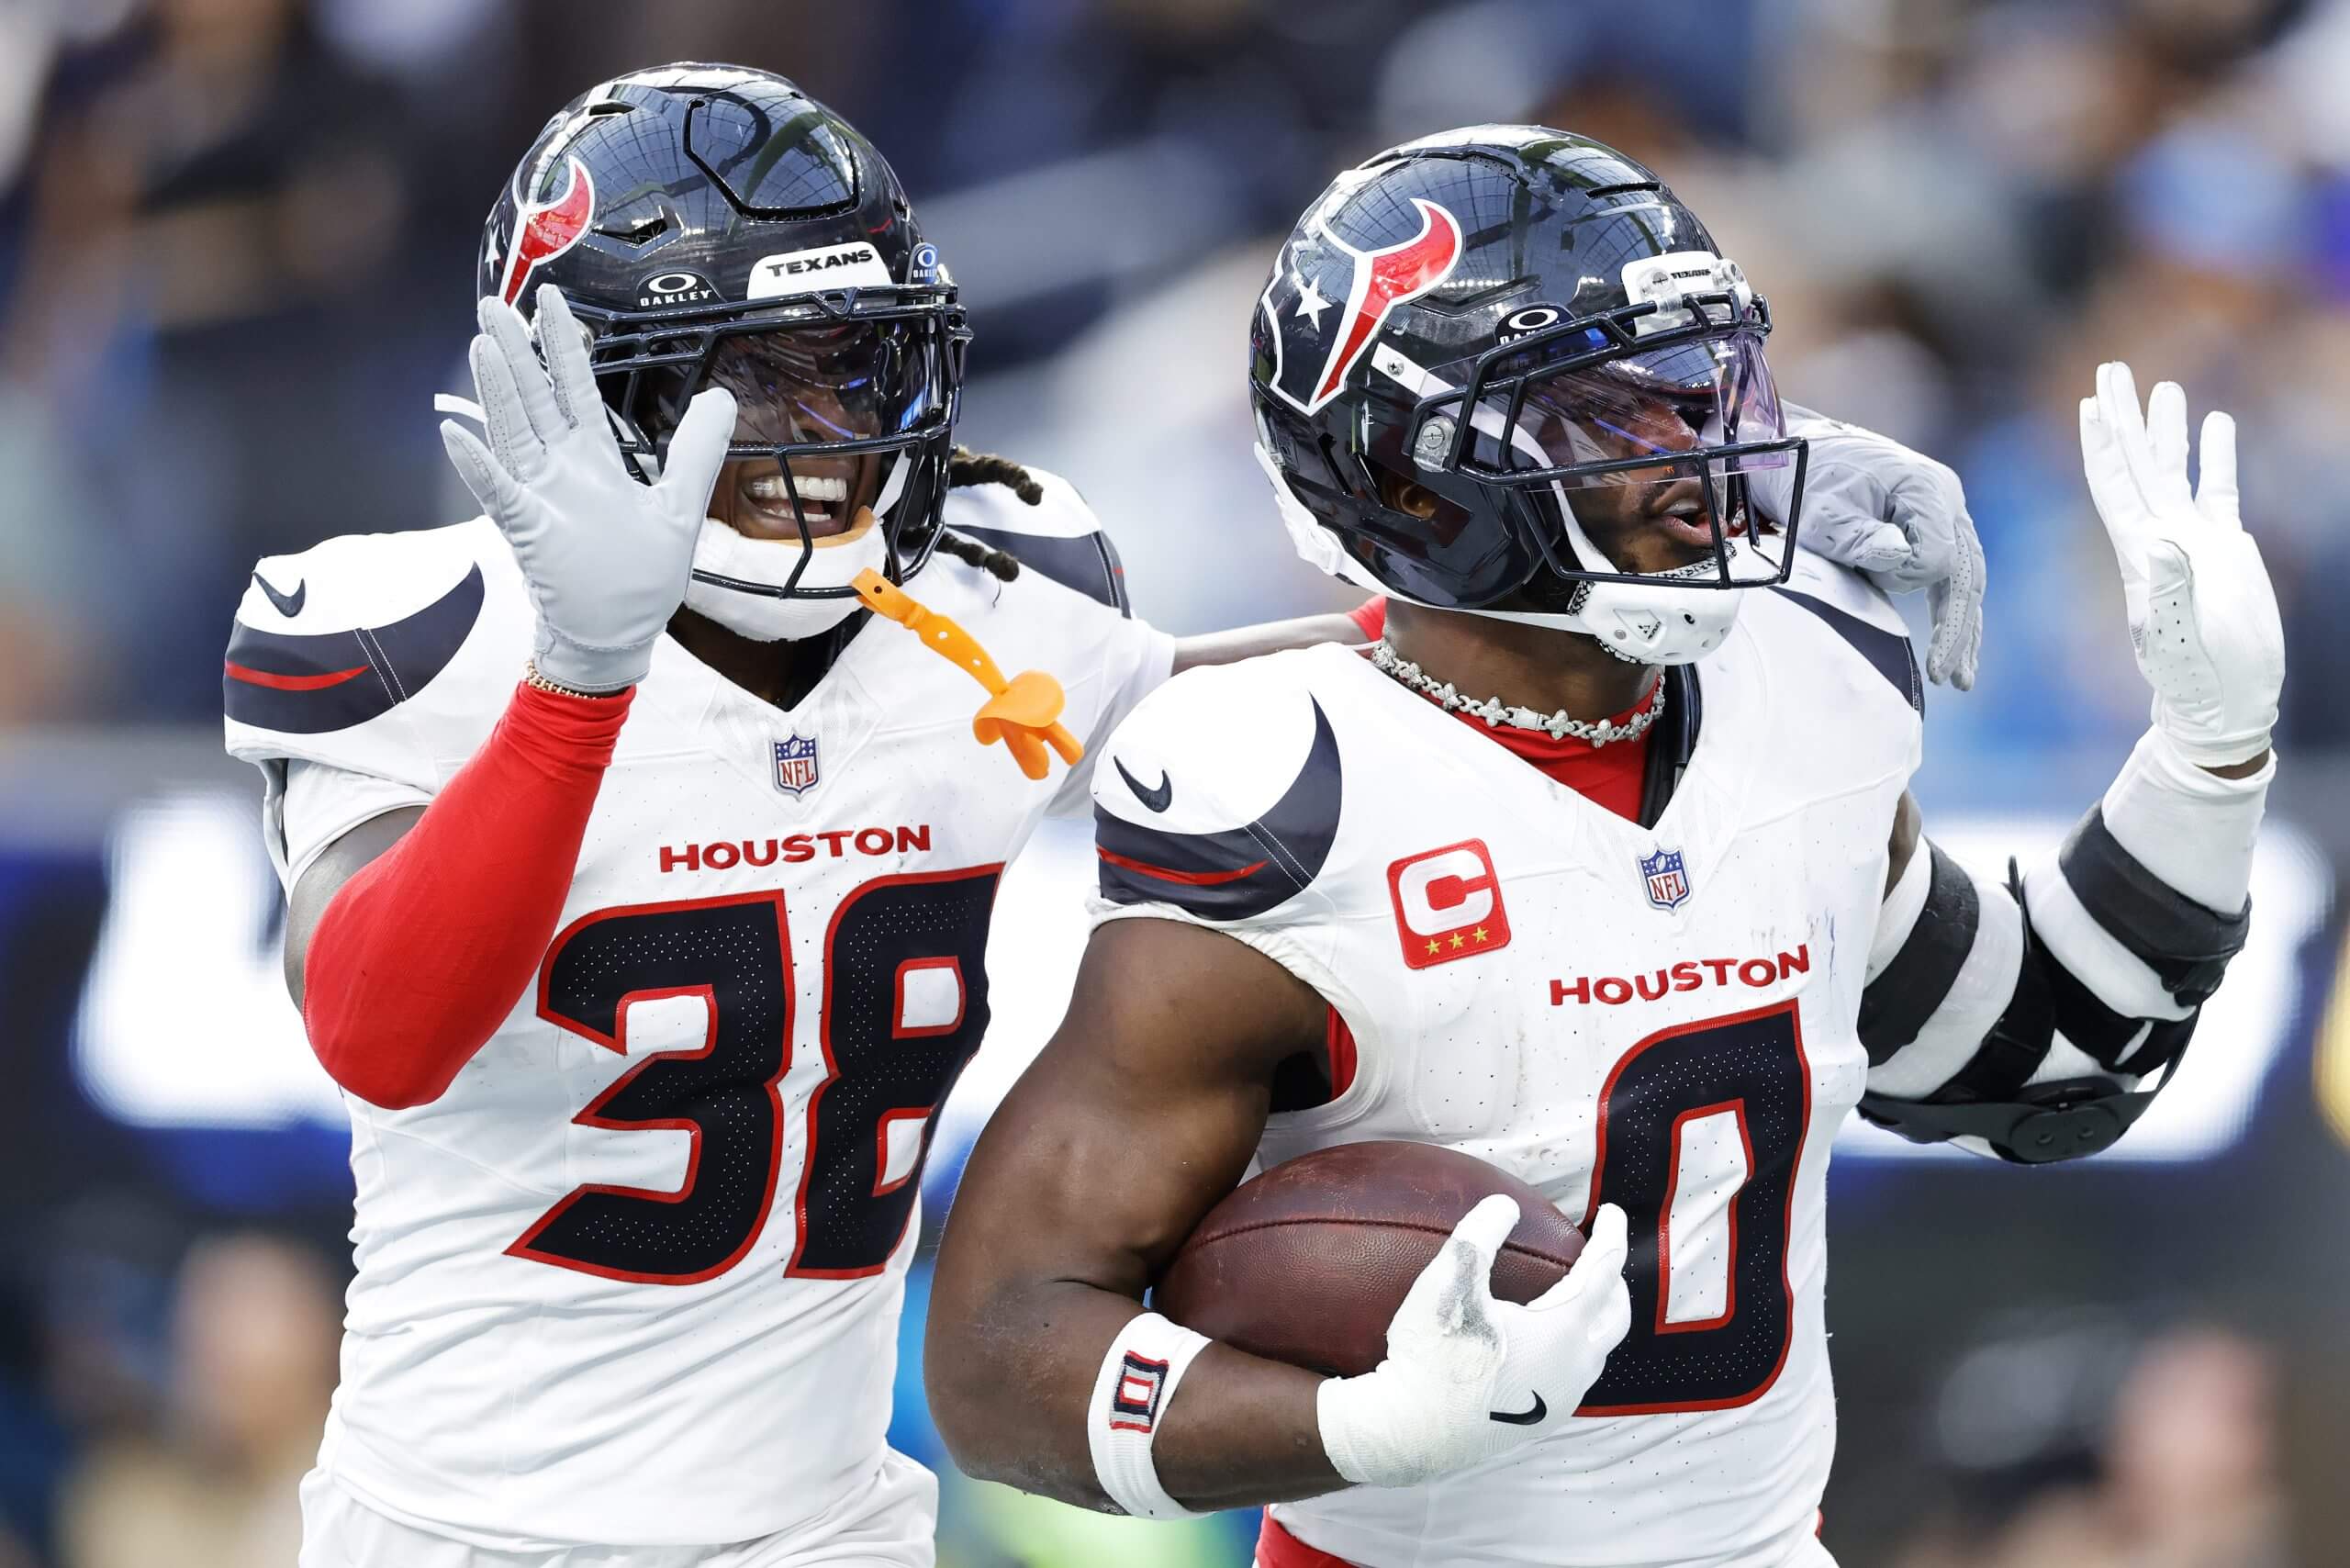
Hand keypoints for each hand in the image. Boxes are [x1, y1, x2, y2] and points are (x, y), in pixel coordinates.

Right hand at [440, 284, 734, 692]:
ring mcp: (539, 497)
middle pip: (536, 398)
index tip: (550, 299)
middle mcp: (561, 470)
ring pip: (514, 431)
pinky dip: (478, 468)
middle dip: (518, 351)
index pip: (576, 388)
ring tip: (483, 345)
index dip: (564, 343)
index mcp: (596, 460)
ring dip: (497, 391)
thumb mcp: (680, 507)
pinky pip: (499, 494)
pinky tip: (458, 435)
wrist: (616, 638)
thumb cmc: (641, 580)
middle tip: (495, 302)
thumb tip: (721, 396)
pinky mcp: (527, 531)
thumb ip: (696, 451)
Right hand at [1316, 1196, 1630, 1488]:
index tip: (1610, 1211)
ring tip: (1578, 1294)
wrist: (1410, 1433)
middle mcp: (1574, 1369)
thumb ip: (1480, 1232)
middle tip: (1598, 1253)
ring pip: (1598, 1351)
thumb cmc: (1430, 1355)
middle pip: (1615, 1316)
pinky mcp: (1542, 1422)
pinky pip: (1576, 1376)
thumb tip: (1505, 1205)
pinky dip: (1577, 1346)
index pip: (1603, 1272)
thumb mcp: (1450, 1281)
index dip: (1610, 1235)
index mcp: (1563, 1332)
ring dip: (1597, 1317)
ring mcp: (1561, 1400)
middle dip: (1614, 1280)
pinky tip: (1547, 1343)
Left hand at [1756, 404, 1985, 689]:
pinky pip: (1953, 576)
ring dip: (1963, 628)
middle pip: (1966, 572)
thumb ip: (1860, 538)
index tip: (1871, 573)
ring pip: (1967, 579)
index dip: (1910, 577)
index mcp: (1926, 490)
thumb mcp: (1822, 513)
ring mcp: (1944, 514)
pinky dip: (1953, 613)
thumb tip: (1900, 559)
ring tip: (1959, 679)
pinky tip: (1957, 653)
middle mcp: (1946, 499)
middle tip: (1946, 677)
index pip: (1939, 556)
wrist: (1802, 454)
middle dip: (1957, 627)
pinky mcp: (1934, 528)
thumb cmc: (1808, 481)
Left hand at [2079, 363, 2283, 770]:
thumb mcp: (2180, 633)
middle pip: (2137, 464)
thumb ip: (2172, 587)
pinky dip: (2215, 456)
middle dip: (2124, 418)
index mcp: (2140, 552)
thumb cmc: (2197, 675)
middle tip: (2112, 369)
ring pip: (2174, 470)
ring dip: (2167, 430)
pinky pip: (2217, 490)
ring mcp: (2192, 540)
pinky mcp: (2225, 548)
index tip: (2089, 403)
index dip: (2101, 443)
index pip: (2114, 484)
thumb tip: (2162, 541)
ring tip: (2163, 386)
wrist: (2225, 698)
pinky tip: (2217, 424)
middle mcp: (2160, 537)